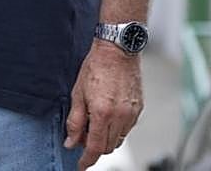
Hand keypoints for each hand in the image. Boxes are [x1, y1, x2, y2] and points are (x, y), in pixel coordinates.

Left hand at [64, 41, 142, 170]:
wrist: (117, 50)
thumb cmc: (96, 67)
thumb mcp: (77, 93)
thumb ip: (74, 121)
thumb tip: (71, 141)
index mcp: (103, 114)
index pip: (96, 147)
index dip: (87, 159)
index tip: (81, 164)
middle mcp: (120, 117)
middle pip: (108, 146)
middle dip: (94, 146)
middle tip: (82, 135)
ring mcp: (132, 114)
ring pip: (118, 139)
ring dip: (106, 138)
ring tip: (94, 122)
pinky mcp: (139, 109)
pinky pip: (127, 128)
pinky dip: (116, 128)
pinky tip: (107, 114)